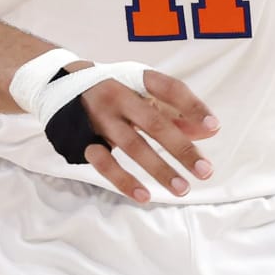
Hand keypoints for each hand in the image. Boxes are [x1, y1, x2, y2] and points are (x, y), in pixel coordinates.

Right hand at [79, 68, 219, 202]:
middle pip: (154, 123)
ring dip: (159, 169)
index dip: (193, 107)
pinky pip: (104, 162)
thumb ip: (175, 111)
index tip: (214, 127)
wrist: (60, 86)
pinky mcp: (83, 138)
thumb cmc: (117, 92)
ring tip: (182, 189)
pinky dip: (124, 180)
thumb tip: (209, 131)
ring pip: (132, 145)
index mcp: (136, 79)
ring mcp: (99, 118)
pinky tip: (144, 195)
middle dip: (182, 148)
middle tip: (205, 171)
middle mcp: (118, 95)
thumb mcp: (144, 93)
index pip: (170, 88)